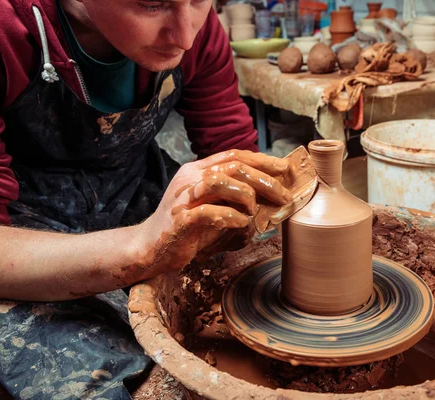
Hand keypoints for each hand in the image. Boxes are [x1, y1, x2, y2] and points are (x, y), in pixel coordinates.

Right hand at [136, 150, 290, 274]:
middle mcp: (190, 179)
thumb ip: (233, 197)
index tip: (284, 168)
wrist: (150, 248)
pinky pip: (208, 212)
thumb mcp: (213, 205)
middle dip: (264, 180)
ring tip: (254, 210)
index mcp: (198, 171)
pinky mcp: (180, 220)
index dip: (262, 160)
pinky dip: (230, 217)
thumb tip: (269, 195)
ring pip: (219, 181)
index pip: (234, 155)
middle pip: (233, 167)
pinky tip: (240, 223)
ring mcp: (184, 198)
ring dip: (245, 195)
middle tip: (283, 195)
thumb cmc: (187, 228)